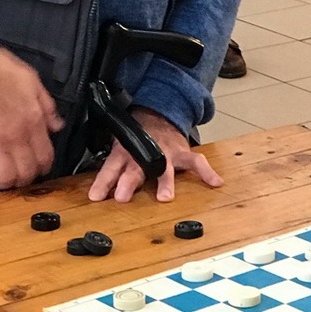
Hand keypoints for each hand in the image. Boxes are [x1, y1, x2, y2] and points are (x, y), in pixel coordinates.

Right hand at [0, 43, 64, 189]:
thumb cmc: (0, 68)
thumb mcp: (33, 81)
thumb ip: (47, 105)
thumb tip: (57, 127)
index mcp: (34, 121)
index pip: (46, 157)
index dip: (44, 167)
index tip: (40, 167)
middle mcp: (16, 137)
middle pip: (27, 173)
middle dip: (27, 179)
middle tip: (22, 175)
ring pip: (5, 177)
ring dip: (7, 182)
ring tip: (4, 177)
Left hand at [87, 109, 222, 202]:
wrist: (159, 114)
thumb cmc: (138, 137)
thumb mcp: (120, 148)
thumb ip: (113, 171)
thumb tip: (97, 195)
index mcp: (125, 151)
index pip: (111, 167)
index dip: (103, 181)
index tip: (96, 197)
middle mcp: (145, 152)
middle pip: (136, 168)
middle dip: (129, 182)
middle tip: (122, 196)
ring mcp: (166, 152)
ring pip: (164, 167)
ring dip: (163, 182)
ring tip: (164, 197)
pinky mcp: (183, 152)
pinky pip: (196, 162)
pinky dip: (206, 172)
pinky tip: (215, 182)